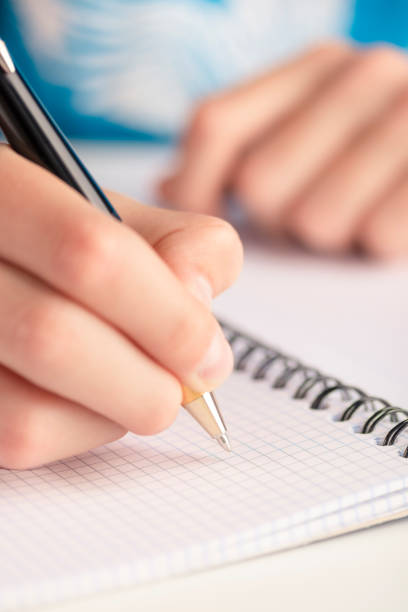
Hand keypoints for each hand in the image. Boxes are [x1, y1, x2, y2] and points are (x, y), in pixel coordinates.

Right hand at [0, 147, 241, 468]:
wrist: (14, 261)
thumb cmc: (75, 241)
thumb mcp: (133, 219)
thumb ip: (189, 249)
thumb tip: (203, 341)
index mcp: (7, 191)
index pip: (90, 255)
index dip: (168, 318)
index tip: (208, 356)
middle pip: (53, 338)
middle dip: (148, 382)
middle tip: (185, 388)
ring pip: (31, 413)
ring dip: (117, 415)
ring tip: (135, 385)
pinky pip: (23, 439)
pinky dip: (83, 434)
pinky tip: (92, 399)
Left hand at [161, 42, 407, 256]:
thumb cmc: (379, 159)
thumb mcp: (308, 134)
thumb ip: (239, 149)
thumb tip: (166, 184)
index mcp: (315, 67)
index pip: (215, 125)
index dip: (195, 186)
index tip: (208, 221)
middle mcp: (363, 76)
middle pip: (261, 182)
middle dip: (279, 220)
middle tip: (311, 213)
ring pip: (315, 218)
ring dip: (329, 235)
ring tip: (354, 216)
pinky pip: (376, 235)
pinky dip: (376, 244)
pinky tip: (389, 220)